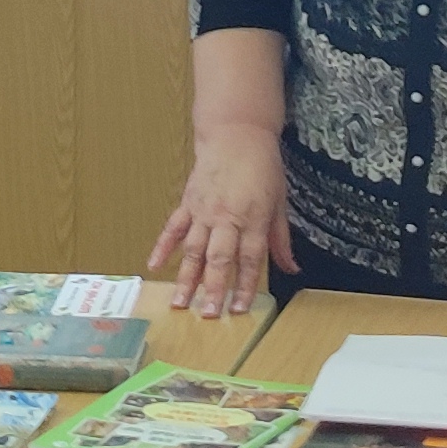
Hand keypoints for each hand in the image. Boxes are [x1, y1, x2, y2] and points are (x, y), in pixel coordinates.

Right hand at [147, 129, 292, 318]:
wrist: (236, 133)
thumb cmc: (262, 167)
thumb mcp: (280, 202)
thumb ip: (281, 239)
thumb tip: (292, 268)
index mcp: (253, 218)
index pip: (249, 260)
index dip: (245, 286)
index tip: (240, 308)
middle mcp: (227, 217)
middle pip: (219, 259)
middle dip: (213, 289)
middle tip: (208, 314)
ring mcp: (204, 210)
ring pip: (193, 249)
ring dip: (186, 277)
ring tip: (179, 302)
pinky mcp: (188, 203)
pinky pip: (173, 228)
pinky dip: (163, 246)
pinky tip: (154, 265)